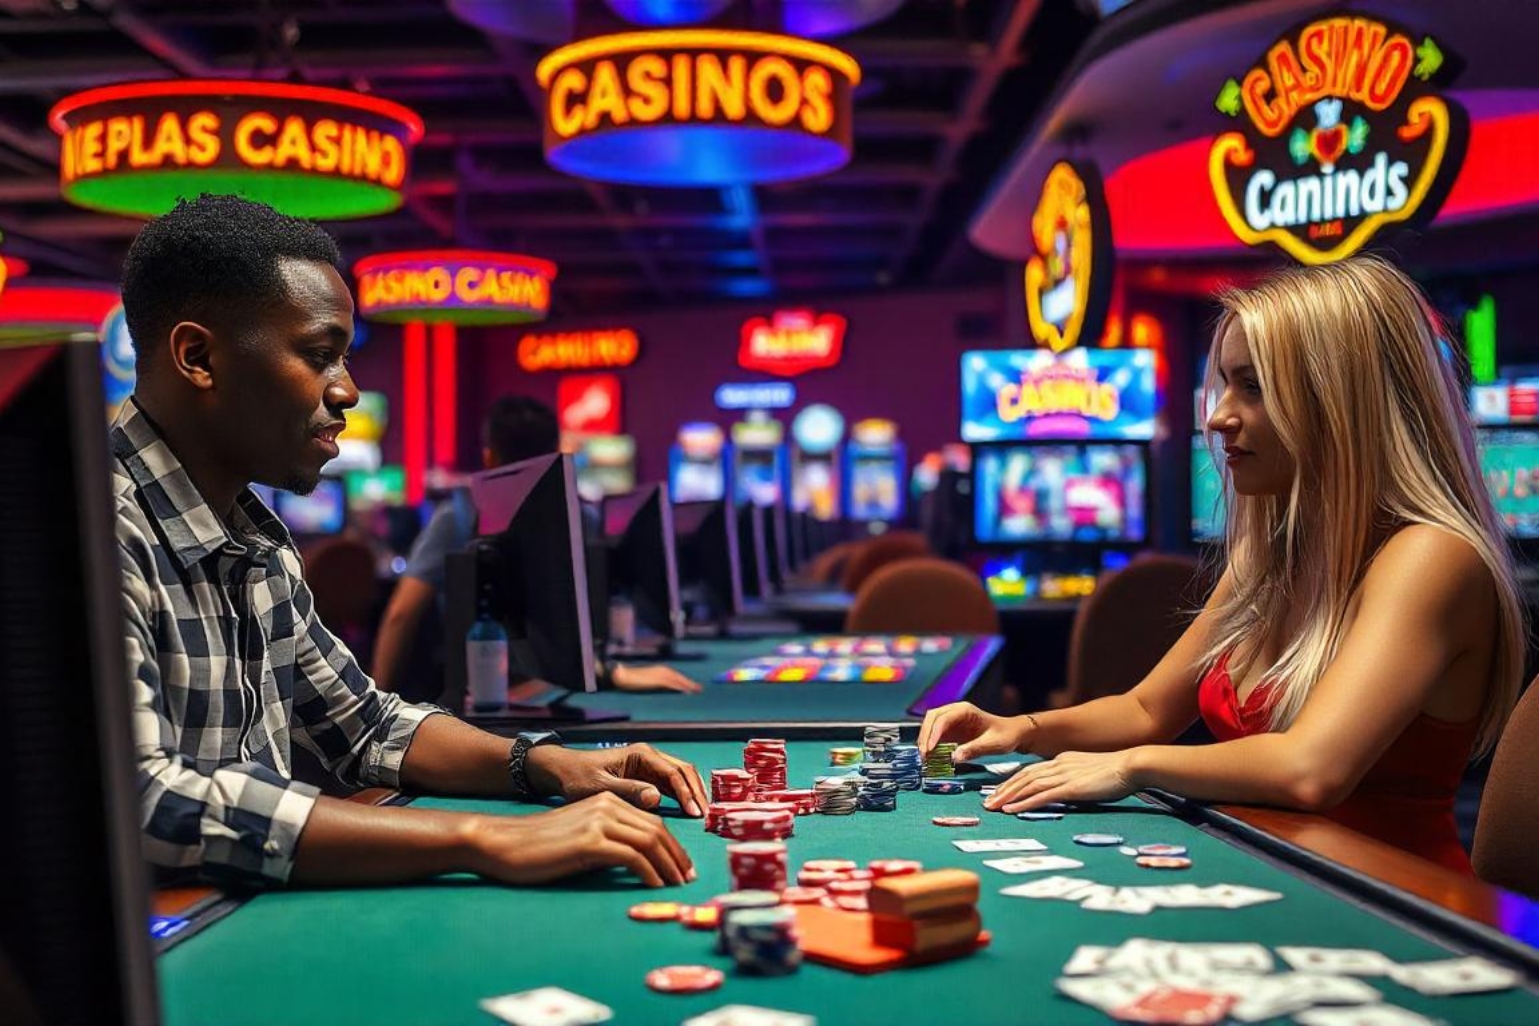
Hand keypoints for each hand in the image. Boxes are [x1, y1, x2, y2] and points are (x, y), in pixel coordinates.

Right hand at [464, 792, 694, 887]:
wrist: (503, 843)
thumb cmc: (538, 847)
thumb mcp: (580, 837)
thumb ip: (608, 841)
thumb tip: (638, 862)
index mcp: (606, 801)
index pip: (651, 822)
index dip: (672, 845)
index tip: (682, 866)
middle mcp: (607, 805)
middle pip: (656, 830)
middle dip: (677, 856)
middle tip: (687, 878)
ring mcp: (599, 821)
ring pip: (649, 841)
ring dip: (669, 866)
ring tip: (677, 886)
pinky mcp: (590, 841)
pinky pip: (632, 857)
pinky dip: (649, 873)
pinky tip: (655, 887)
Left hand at [526, 743, 707, 816]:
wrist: (563, 771)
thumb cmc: (578, 777)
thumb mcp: (601, 787)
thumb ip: (630, 791)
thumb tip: (657, 798)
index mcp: (640, 754)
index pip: (673, 773)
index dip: (687, 793)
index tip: (695, 814)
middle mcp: (649, 756)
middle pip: (683, 771)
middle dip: (697, 792)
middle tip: (706, 817)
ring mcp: (649, 765)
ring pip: (680, 777)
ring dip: (692, 794)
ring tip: (702, 816)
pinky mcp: (646, 776)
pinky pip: (671, 785)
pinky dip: (682, 796)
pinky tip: (688, 812)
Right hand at [612, 663, 703, 693]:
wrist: (622, 675)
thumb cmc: (631, 679)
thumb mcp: (646, 680)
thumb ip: (654, 683)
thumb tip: (663, 688)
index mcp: (659, 669)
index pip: (675, 675)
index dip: (684, 680)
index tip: (692, 686)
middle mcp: (661, 670)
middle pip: (679, 677)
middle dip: (689, 683)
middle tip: (699, 689)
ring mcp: (659, 674)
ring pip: (677, 680)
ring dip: (687, 685)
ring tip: (696, 690)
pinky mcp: (657, 680)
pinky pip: (671, 684)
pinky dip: (679, 687)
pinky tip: (685, 692)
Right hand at [918, 701, 1031, 762]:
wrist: (1012, 734)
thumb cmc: (1005, 735)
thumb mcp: (994, 744)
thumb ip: (975, 749)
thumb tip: (954, 757)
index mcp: (965, 710)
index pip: (943, 718)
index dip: (933, 733)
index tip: (929, 749)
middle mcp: (955, 712)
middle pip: (932, 719)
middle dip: (925, 736)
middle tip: (924, 755)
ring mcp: (952, 721)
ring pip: (930, 726)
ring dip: (925, 740)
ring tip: (925, 758)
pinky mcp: (951, 731)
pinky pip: (935, 736)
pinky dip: (931, 746)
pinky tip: (931, 758)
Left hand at [983, 751, 1135, 812]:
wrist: (1132, 765)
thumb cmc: (1117, 772)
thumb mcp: (1089, 772)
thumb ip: (1075, 777)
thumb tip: (1067, 788)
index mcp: (1062, 760)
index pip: (1030, 770)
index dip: (1012, 781)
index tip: (998, 792)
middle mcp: (1059, 765)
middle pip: (1023, 777)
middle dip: (1003, 790)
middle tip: (987, 802)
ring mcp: (1064, 775)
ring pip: (1028, 785)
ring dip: (1007, 797)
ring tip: (992, 808)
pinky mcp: (1072, 788)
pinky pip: (1042, 796)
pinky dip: (1023, 803)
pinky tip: (1011, 811)